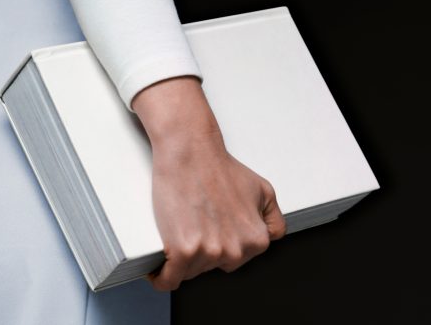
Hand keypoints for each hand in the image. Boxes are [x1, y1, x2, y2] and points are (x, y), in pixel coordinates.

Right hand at [132, 76, 285, 290]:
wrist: (191, 152)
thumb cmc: (219, 167)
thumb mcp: (263, 190)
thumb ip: (273, 220)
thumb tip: (267, 238)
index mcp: (256, 239)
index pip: (234, 261)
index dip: (218, 246)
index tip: (208, 234)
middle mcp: (236, 250)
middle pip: (211, 268)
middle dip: (201, 252)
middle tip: (193, 225)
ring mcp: (210, 252)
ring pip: (189, 273)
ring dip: (180, 260)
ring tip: (178, 231)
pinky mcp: (184, 250)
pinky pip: (168, 280)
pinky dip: (160, 277)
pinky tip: (157, 270)